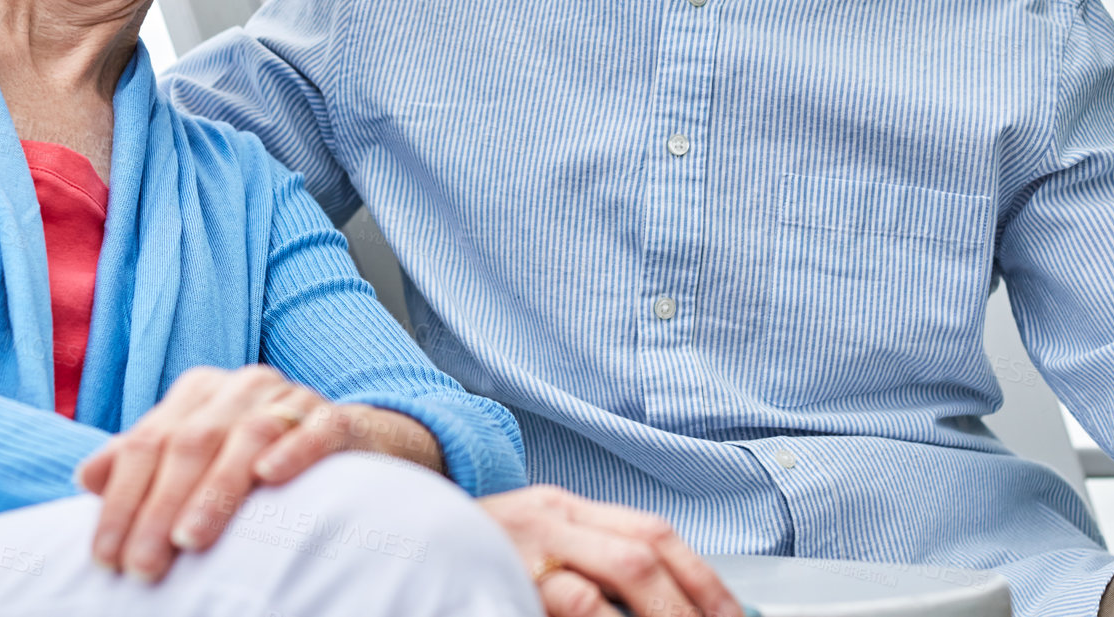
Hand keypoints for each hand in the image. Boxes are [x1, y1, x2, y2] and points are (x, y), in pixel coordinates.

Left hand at [73, 365, 442, 581]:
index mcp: (200, 393)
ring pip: (247, 437)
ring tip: (190, 539)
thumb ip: (146, 463)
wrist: (352, 442)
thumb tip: (86, 476)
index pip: (148, 441)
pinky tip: (270, 477)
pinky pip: (317, 429)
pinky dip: (292, 450)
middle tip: (142, 566)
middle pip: (191, 442)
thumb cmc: (256, 458)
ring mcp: (292, 399)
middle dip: (160, 507)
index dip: (122, 499)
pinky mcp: (339, 418)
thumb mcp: (196, 458)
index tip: (104, 555)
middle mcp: (242, 387)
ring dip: (216, 489)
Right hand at [478, 485, 745, 616]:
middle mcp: (547, 517)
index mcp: (560, 507)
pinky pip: (574, 597)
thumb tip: (655, 596)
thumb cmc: (462, 550)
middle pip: (644, 550)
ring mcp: (524, 544)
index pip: (651, 531)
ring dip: (665, 610)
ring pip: (622, 566)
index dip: (701, 577)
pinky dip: (605, 615)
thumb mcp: (528, 545)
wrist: (382, 532)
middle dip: (693, 600)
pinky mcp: (502, 571)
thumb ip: (581, 559)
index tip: (731, 614)